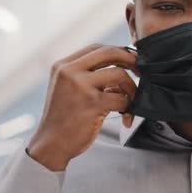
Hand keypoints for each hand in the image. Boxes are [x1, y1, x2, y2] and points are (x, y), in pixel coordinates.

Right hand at [27, 44, 137, 170]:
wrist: (51, 145)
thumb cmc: (64, 119)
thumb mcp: (68, 89)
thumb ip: (89, 76)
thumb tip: (121, 68)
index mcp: (63, 66)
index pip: (97, 48)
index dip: (118, 52)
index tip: (130, 61)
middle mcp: (70, 72)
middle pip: (110, 53)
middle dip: (131, 60)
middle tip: (140, 72)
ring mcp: (80, 86)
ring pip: (119, 74)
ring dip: (131, 88)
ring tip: (129, 102)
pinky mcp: (91, 103)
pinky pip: (121, 98)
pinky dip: (129, 108)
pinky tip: (125, 117)